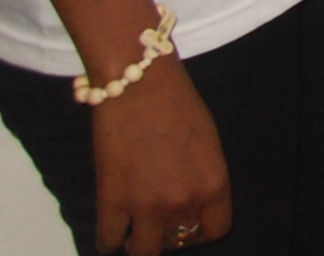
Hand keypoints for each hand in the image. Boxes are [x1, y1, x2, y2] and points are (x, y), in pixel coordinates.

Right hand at [91, 58, 231, 255]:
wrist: (138, 83)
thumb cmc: (178, 104)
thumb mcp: (208, 143)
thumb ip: (204, 179)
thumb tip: (193, 205)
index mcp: (214, 185)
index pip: (214, 231)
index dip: (201, 230)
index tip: (189, 224)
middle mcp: (184, 202)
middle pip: (179, 241)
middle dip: (170, 232)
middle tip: (159, 218)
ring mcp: (147, 206)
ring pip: (144, 251)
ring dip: (140, 242)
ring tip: (135, 227)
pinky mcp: (111, 202)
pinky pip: (108, 242)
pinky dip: (110, 240)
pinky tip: (112, 228)